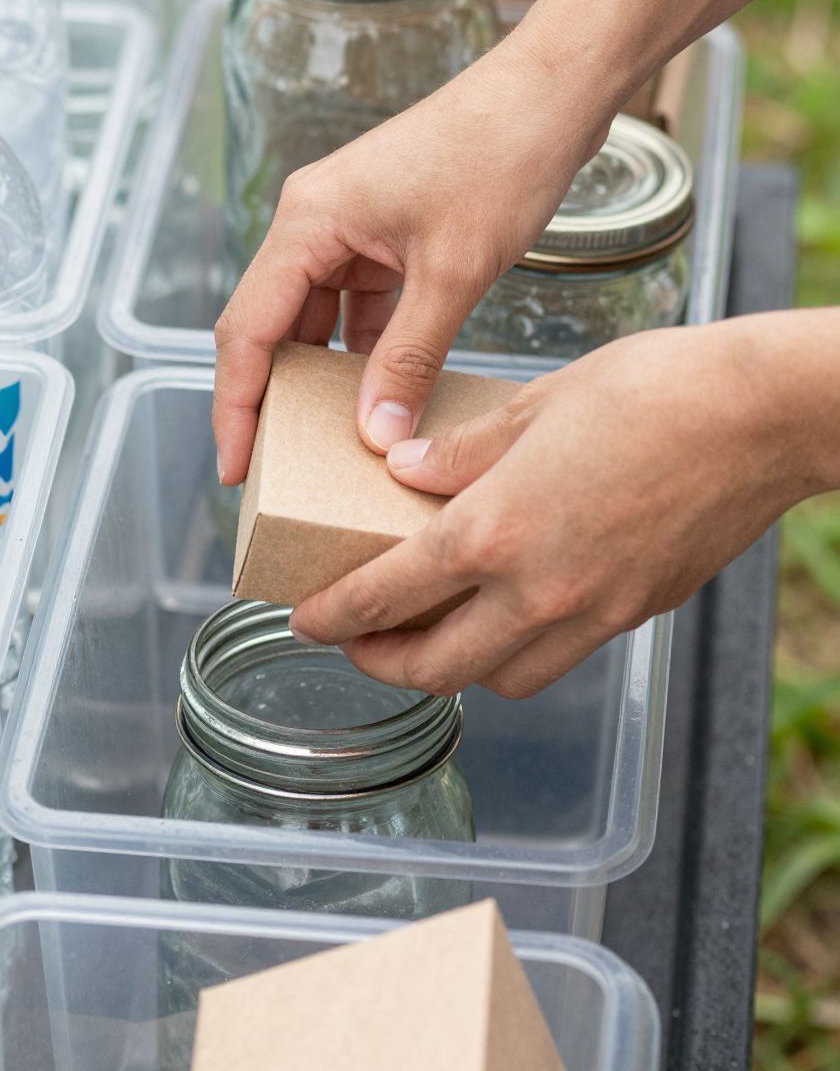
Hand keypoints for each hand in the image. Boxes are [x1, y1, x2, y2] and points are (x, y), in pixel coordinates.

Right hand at [212, 31, 611, 484]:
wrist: (555, 91)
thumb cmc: (503, 156)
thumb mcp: (454, 272)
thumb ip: (408, 359)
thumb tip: (375, 435)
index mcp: (308, 220)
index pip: (248, 330)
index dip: (236, 406)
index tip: (237, 470)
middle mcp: (314, 220)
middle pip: (270, 327)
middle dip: (269, 400)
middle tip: (272, 471)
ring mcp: (349, 226)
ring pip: (313, 320)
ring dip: (320, 379)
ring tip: (323, 447)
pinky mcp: (384, 233)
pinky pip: (356, 306)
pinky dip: (364, 352)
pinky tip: (380, 398)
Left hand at [287, 318, 825, 699]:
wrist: (765, 418)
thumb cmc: (657, 391)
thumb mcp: (534, 405)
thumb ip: (459, 451)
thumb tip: (401, 467)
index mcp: (494, 531)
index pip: (386, 596)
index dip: (333, 616)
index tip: (305, 618)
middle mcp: (537, 592)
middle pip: (435, 668)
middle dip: (381, 664)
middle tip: (356, 641)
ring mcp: (592, 613)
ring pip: (498, 678)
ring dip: (452, 667)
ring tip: (430, 632)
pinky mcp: (635, 614)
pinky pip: (557, 657)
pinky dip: (518, 651)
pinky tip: (509, 611)